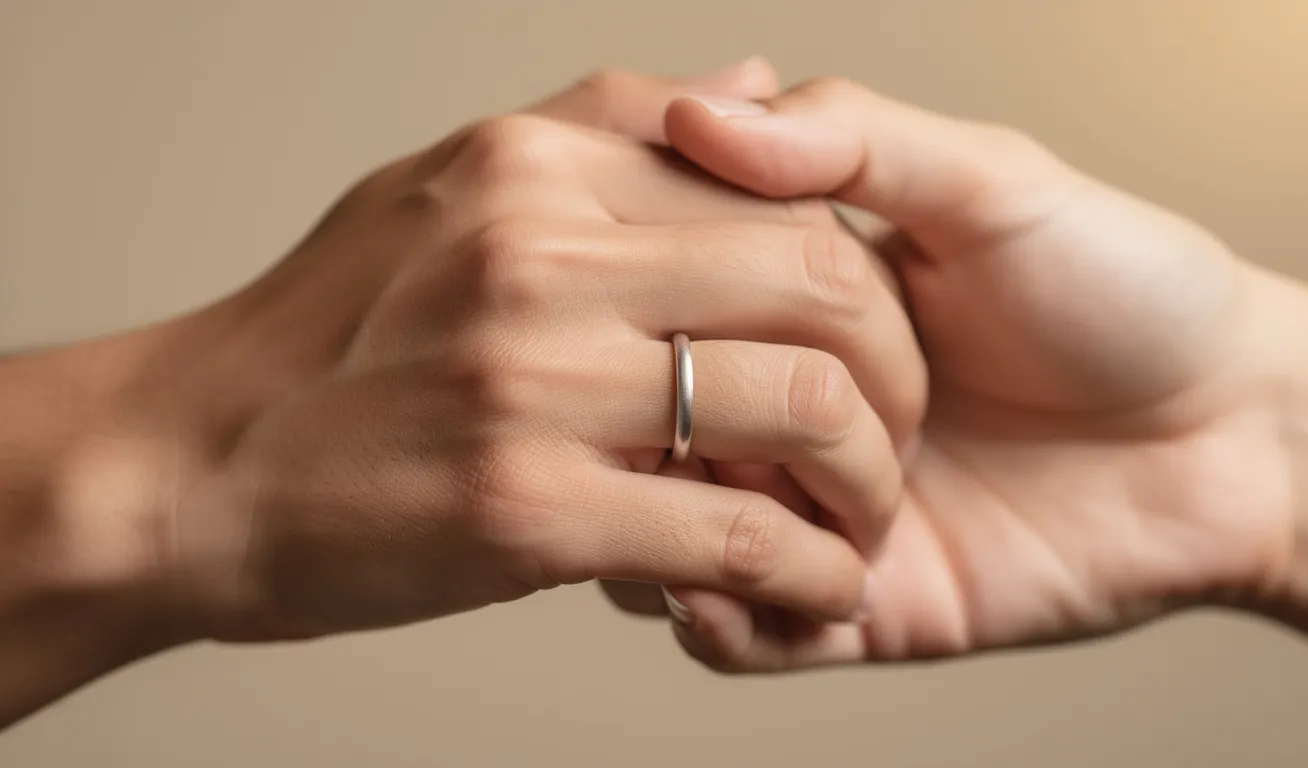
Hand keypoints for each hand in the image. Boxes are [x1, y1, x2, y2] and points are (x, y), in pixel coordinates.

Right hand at [116, 68, 925, 642]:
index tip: (859, 339)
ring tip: (862, 517)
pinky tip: (822, 589)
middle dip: (898, 367)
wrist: (188, 466)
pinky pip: (735, 535)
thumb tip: (750, 82)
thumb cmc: (323, 336)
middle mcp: (544, 254)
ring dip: (868, 476)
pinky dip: (810, 572)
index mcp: (536, 166)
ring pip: (804, 405)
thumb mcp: (450, 183)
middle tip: (895, 429)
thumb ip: (610, 125)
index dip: (855, 266)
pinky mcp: (527, 511)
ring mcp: (536, 382)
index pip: (779, 184)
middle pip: (823, 278)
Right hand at [617, 79, 1296, 669]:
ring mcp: (819, 509)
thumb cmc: (1123, 291)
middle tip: (687, 425)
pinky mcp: (857, 604)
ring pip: (672, 537)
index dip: (644, 311)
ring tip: (709, 514)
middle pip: (650, 429)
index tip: (650, 307)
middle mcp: (791, 408)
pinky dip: (718, 622)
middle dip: (649, 431)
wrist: (1234, 436)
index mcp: (796, 307)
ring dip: (669, 530)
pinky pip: (745, 636)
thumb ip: (850, 141)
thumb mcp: (987, 183)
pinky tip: (734, 591)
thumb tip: (699, 120)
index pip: (661, 308)